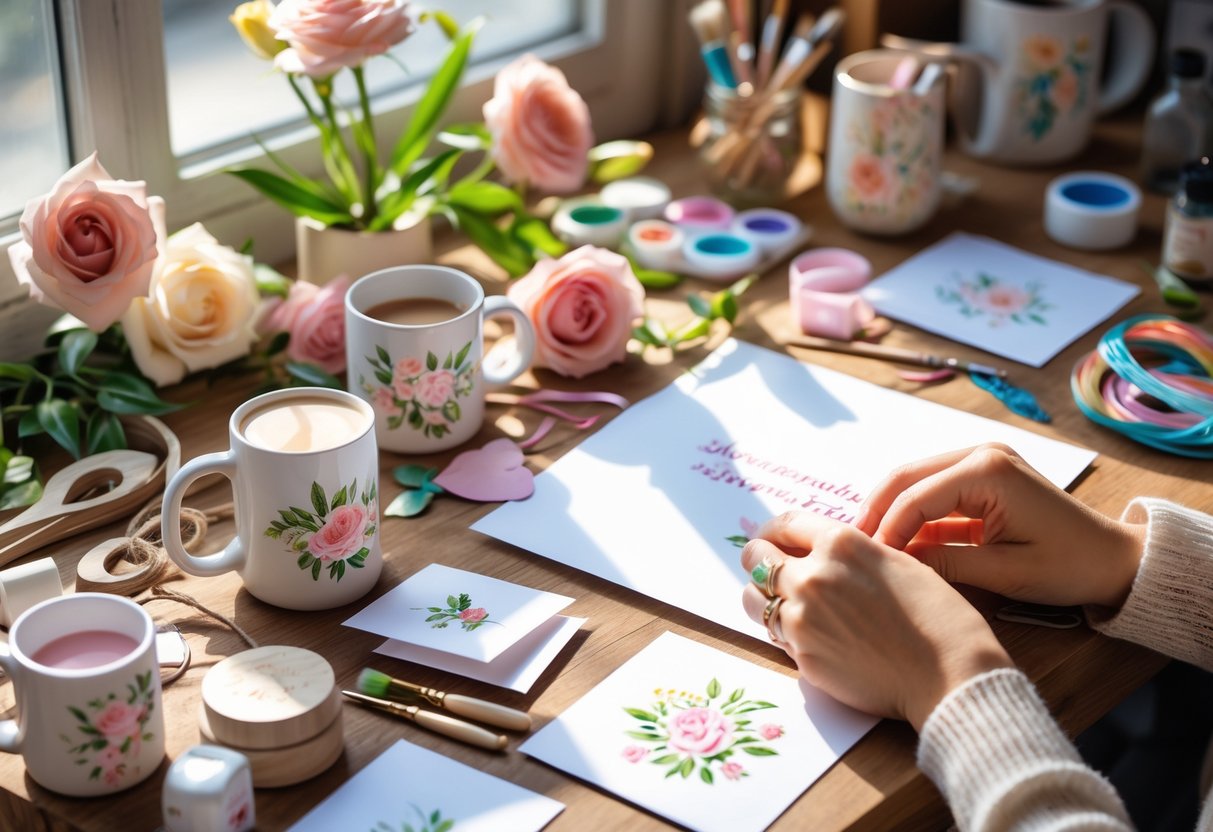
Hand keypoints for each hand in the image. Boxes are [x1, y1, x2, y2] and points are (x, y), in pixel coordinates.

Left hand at [741, 512, 1012, 730]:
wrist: (947, 673)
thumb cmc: (935, 615)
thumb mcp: (895, 561)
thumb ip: (848, 554)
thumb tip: (817, 552)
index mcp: (839, 543)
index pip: (784, 524)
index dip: (774, 531)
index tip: (771, 538)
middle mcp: (812, 575)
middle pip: (755, 556)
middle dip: (760, 560)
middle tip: (771, 569)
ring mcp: (802, 617)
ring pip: (753, 599)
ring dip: (764, 598)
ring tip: (785, 605)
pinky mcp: (801, 655)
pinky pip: (776, 635)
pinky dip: (786, 633)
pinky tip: (813, 636)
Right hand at [855, 444, 1144, 608]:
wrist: (1116, 559)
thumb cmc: (1070, 566)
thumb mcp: (1004, 572)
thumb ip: (944, 563)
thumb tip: (896, 563)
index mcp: (987, 470)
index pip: (915, 495)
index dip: (886, 528)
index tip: (867, 561)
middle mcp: (980, 454)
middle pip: (906, 476)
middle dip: (875, 510)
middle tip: (851, 546)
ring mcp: (981, 461)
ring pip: (914, 480)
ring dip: (889, 510)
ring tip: (868, 545)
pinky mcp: (982, 476)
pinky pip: (934, 490)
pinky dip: (912, 513)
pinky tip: (896, 540)